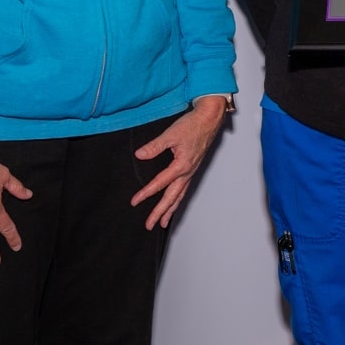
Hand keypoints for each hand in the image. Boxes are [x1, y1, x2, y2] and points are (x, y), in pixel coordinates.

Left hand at [132, 96, 227, 229]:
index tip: (135, 202)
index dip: (146, 193)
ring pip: (180, 196)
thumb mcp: (171, 134)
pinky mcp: (192, 169)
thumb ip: (155, 146)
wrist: (209, 119)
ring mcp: (191, 172)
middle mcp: (188, 172)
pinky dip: (178, 200)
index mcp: (182, 166)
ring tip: (163, 223)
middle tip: (150, 225)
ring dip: (171, 210)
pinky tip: (174, 203)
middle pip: (172, 198)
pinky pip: (184, 190)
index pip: (160, 183)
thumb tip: (140, 155)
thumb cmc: (193, 125)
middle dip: (161, 213)